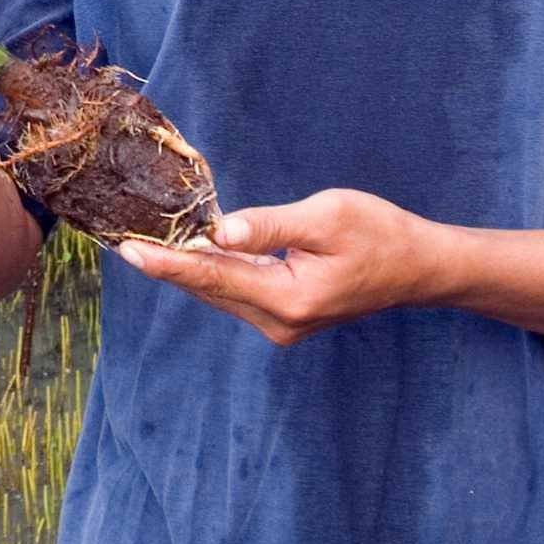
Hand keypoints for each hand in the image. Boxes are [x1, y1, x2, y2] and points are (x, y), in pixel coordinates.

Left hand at [115, 189, 446, 346]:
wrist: (419, 267)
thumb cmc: (379, 233)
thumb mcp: (326, 216)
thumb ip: (269, 224)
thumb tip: (218, 231)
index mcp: (289, 298)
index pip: (213, 277)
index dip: (167, 263)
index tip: (128, 250)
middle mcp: (281, 322)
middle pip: (211, 289)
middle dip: (169, 263)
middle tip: (125, 237)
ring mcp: (283, 326)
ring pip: (222, 292)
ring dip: (189, 269)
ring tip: (147, 242)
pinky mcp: (286, 318)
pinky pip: (238, 293)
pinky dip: (215, 272)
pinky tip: (193, 252)